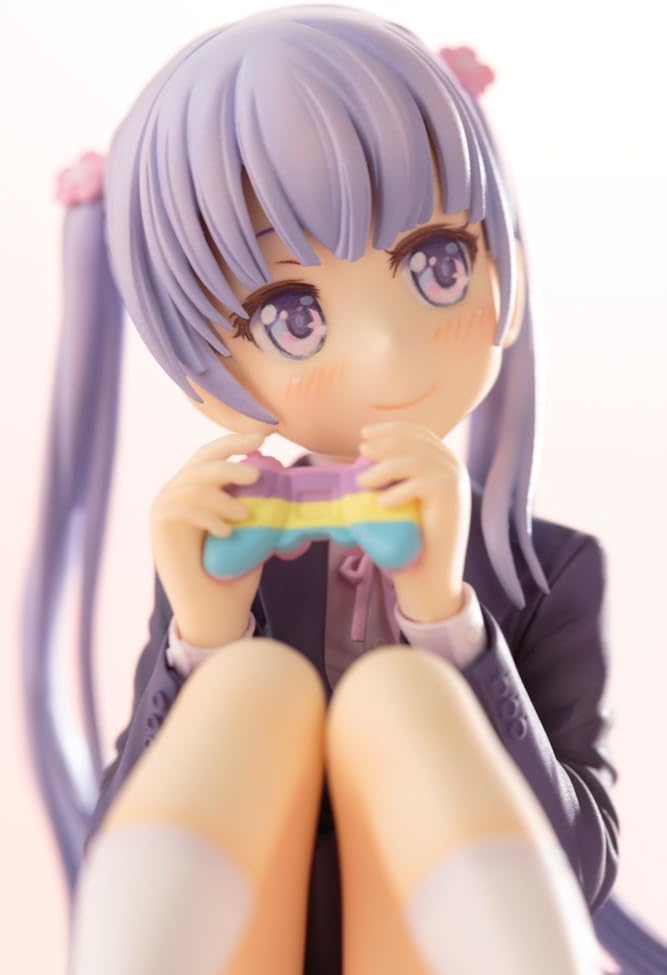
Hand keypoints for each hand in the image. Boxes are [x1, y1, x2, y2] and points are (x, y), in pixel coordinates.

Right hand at [149, 431, 265, 646]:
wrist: (214, 612)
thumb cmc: (234, 573)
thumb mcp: (250, 530)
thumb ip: (256, 502)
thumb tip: (281, 475)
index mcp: (197, 489)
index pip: (213, 453)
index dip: (237, 441)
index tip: (266, 434)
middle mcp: (177, 493)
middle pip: (201, 458)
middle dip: (230, 454)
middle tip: (259, 470)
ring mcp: (164, 508)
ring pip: (193, 481)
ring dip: (223, 494)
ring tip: (244, 514)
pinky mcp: (159, 526)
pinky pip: (183, 506)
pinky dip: (208, 515)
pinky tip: (226, 532)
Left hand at [355, 421, 470, 623]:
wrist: (431, 575)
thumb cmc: (409, 537)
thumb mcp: (400, 498)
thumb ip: (392, 474)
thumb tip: (363, 454)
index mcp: (442, 461)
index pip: (417, 432)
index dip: (389, 429)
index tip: (364, 435)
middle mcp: (452, 465)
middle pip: (413, 441)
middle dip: (383, 444)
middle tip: (361, 455)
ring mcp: (454, 479)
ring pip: (413, 459)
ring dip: (383, 468)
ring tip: (362, 482)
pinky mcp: (452, 495)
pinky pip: (418, 484)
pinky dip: (396, 493)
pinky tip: (382, 503)